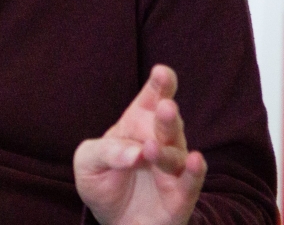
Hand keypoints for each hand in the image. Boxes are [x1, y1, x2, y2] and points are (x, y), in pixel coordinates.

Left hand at [74, 65, 207, 224]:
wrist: (113, 220)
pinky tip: (195, 160)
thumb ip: (106, 152)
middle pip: (167, 125)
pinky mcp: (180, 196)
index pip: (150, 101)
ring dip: (165, 149)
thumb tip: (133, 154)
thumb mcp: (88, 161)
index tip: (162, 72)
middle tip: (165, 106)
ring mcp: (172, 169)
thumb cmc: (102, 181)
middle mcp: (160, 142)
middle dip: (167, 115)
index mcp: (136, 125)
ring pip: (175, 154)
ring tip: (150, 147)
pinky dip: (194, 172)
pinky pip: (191, 183)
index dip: (159, 86)